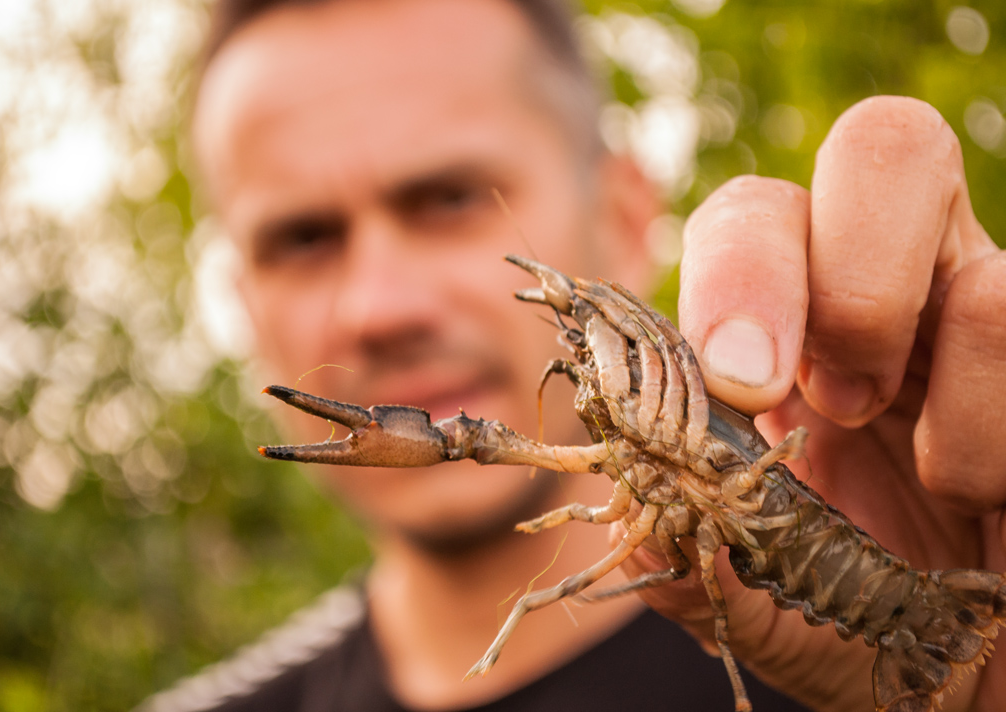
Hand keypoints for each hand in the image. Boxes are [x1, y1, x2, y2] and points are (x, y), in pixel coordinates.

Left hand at [623, 96, 1005, 710]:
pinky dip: (987, 422)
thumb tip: (636, 517)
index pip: (753, 216)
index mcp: (787, 327)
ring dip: (927, 374)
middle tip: (833, 395)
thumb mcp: (751, 592)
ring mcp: (981, 316)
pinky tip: (975, 494)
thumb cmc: (848, 621)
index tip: (743, 386)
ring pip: (977, 245)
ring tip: (926, 476)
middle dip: (850, 270)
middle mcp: (890, 292)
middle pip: (882, 150)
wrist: (960, 674)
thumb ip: (684, 547)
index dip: (740, 274)